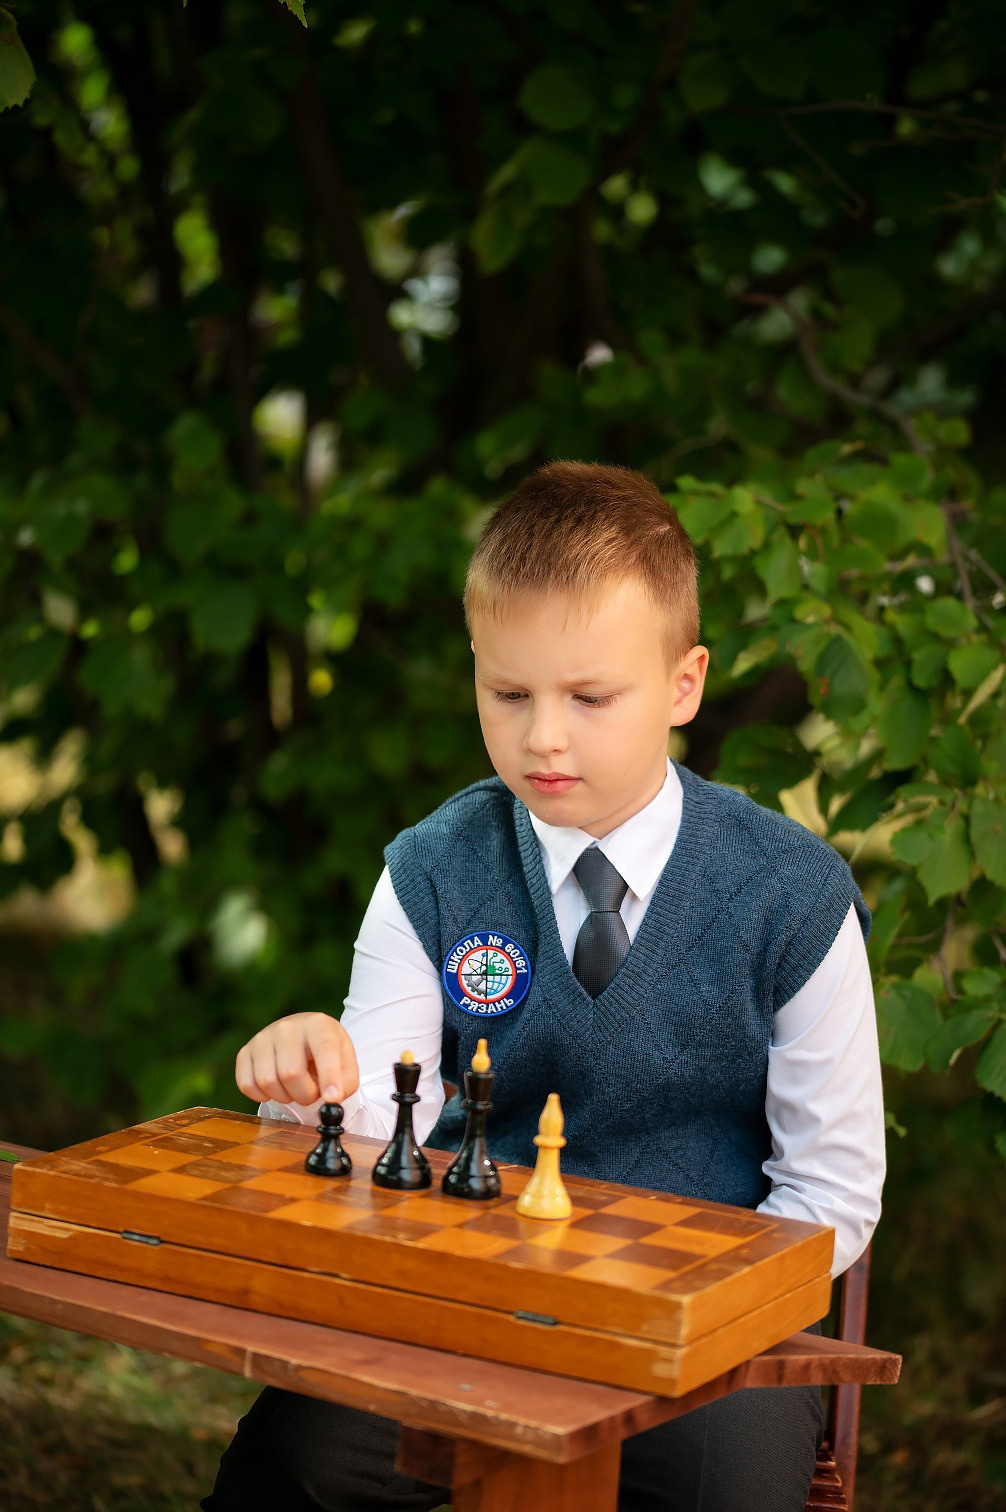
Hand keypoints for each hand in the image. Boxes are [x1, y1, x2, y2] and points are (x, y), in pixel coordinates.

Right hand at [235, 1012, 359, 1106]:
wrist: (302, 1037)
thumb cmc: (325, 1051)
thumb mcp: (345, 1060)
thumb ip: (346, 1082)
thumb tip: (333, 1099)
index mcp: (317, 1024)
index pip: (324, 1049)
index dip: (329, 1076)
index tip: (333, 1099)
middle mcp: (287, 1027)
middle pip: (291, 1073)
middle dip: (305, 1095)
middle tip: (312, 1095)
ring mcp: (262, 1038)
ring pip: (267, 1081)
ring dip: (285, 1097)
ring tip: (295, 1089)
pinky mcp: (245, 1052)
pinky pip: (247, 1085)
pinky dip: (262, 1096)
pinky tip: (277, 1088)